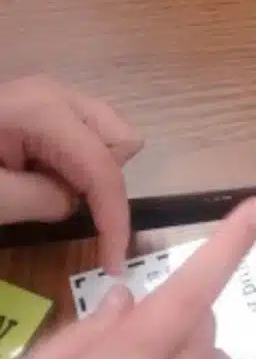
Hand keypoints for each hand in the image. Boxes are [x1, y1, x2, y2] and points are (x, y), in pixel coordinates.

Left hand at [0, 76, 141, 272]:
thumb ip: (47, 200)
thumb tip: (74, 201)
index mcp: (43, 109)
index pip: (104, 169)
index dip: (115, 219)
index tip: (114, 264)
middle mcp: (55, 94)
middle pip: (120, 140)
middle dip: (104, 179)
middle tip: (61, 202)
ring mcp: (46, 98)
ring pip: (105, 137)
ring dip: (88, 172)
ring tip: (39, 188)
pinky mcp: (35, 110)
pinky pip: (79, 138)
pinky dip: (71, 165)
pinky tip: (31, 174)